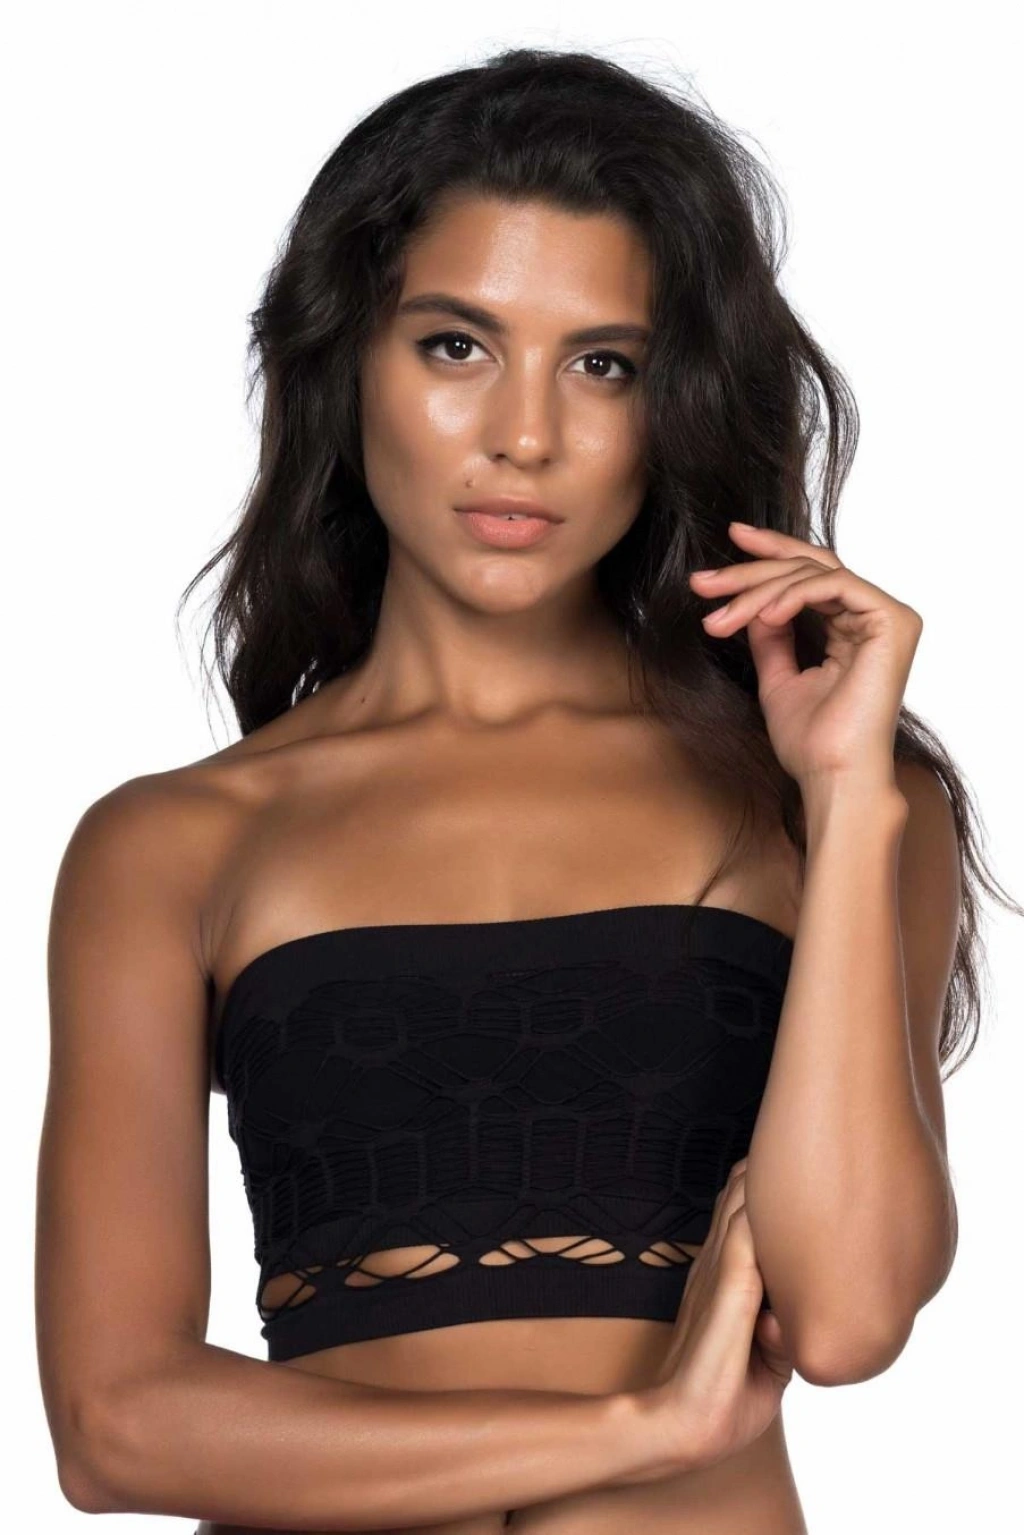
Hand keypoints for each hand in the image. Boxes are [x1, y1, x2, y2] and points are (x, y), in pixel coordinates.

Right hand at [628, 1158, 795, 1479]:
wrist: (682, 1427)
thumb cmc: (722, 1400)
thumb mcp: (764, 1355)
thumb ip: (782, 1326)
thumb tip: (804, 1312)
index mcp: (720, 1281)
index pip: (740, 1220)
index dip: (760, 1190)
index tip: (790, 1161)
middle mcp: (714, 1270)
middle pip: (738, 1204)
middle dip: (764, 1173)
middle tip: (792, 1135)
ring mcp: (716, 1279)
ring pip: (739, 1212)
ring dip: (760, 1182)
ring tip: (785, 1145)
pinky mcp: (727, 1297)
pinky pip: (746, 1245)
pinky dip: (759, 1215)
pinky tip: (775, 1192)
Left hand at [688, 521, 922, 787]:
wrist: (832, 776)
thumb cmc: (811, 742)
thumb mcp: (778, 677)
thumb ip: (771, 636)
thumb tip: (753, 603)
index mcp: (855, 628)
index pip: (810, 575)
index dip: (770, 553)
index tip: (728, 541)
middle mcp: (876, 616)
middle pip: (808, 567)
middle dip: (751, 569)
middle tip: (703, 581)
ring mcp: (888, 617)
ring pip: (814, 574)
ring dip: (759, 590)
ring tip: (721, 617)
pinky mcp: (893, 621)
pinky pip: (834, 585)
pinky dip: (793, 594)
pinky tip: (763, 614)